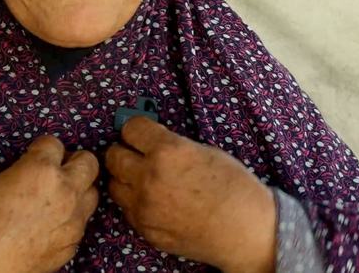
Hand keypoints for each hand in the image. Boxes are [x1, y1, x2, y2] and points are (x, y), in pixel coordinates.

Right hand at [0, 136, 99, 272]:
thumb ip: (20, 172)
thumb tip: (28, 172)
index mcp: (42, 170)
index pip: (55, 143)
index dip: (44, 148)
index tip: (38, 153)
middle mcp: (65, 191)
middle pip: (89, 161)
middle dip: (75, 161)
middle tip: (60, 168)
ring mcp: (74, 218)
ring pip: (92, 193)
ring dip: (79, 190)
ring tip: (59, 196)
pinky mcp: (74, 242)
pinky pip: (81, 222)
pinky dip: (71, 218)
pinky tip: (52, 223)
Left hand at [105, 117, 275, 272]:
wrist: (245, 230)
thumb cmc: (234, 188)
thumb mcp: (204, 151)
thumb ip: (172, 145)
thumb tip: (150, 143)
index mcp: (167, 151)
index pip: (130, 129)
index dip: (136, 129)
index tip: (139, 133)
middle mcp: (149, 177)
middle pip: (113, 156)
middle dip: (124, 152)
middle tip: (134, 154)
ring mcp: (144, 206)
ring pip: (114, 184)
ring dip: (125, 178)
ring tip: (142, 179)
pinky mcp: (145, 228)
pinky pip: (127, 209)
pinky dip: (134, 202)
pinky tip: (153, 200)